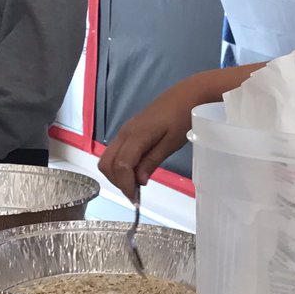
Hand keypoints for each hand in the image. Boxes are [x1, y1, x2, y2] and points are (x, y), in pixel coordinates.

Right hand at [99, 78, 203, 201]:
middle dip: (117, 181)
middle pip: (107, 163)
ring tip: (135, 184)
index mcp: (136, 135)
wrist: (187, 95)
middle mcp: (125, 133)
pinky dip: (120, 165)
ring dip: (116, 174)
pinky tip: (136, 171)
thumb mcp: (171, 143)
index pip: (121, 165)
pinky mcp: (128, 131)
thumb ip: (152, 161)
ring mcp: (125, 131)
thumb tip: (139, 181)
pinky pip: (115, 151)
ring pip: (108, 158)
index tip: (136, 199)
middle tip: (134, 194)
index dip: (126, 184)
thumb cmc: (182, 117)